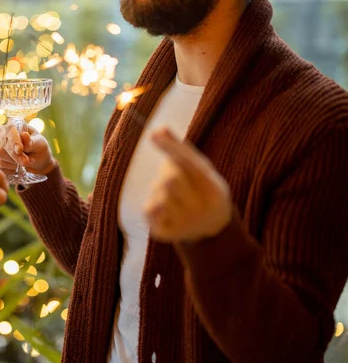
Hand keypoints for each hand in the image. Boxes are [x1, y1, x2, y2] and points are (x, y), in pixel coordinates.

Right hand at [0, 118, 55, 174]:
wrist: (36, 162)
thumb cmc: (39, 149)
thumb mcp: (40, 145)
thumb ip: (32, 142)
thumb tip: (24, 135)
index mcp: (15, 123)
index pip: (10, 129)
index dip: (14, 140)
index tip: (20, 150)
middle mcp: (2, 131)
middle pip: (3, 143)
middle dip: (15, 155)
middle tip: (26, 162)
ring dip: (13, 162)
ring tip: (25, 163)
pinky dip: (9, 167)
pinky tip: (17, 167)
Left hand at [145, 128, 232, 242]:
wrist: (210, 228)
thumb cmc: (204, 189)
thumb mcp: (201, 169)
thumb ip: (181, 149)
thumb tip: (158, 128)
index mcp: (215, 191)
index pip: (189, 165)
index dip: (170, 148)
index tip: (153, 133)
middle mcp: (202, 211)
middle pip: (170, 179)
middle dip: (169, 174)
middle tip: (180, 182)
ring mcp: (184, 225)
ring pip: (158, 193)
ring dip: (160, 190)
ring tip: (174, 197)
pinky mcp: (166, 234)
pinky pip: (148, 209)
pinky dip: (153, 203)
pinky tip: (166, 210)